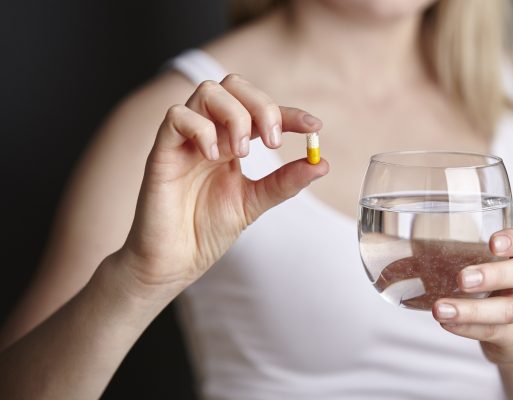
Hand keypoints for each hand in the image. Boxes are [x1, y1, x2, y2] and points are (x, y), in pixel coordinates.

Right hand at [115, 74, 328, 299]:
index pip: (260, 110)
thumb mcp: (254, 202)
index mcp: (230, 142)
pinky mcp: (162, 152)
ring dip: (235, 115)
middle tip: (274, 142)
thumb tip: (321, 164)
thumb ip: (284, 182)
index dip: (289, 112)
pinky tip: (214, 156)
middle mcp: (209, 133)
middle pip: (233, 86)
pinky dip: (201, 128)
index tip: (313, 126)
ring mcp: (185, 140)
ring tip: (243, 152)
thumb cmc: (206, 230)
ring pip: (208, 92)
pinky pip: (176, 116)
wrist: (174, 260)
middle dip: (262, 106)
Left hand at [432, 227, 512, 364]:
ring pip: (509, 309)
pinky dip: (468, 327)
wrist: (511, 331)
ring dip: (472, 309)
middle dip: (495, 274)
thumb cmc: (485, 285)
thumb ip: (434, 255)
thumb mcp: (467, 263)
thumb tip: (384, 254)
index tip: (493, 242)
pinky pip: (495, 332)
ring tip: (440, 308)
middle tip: (462, 278)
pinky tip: (446, 323)